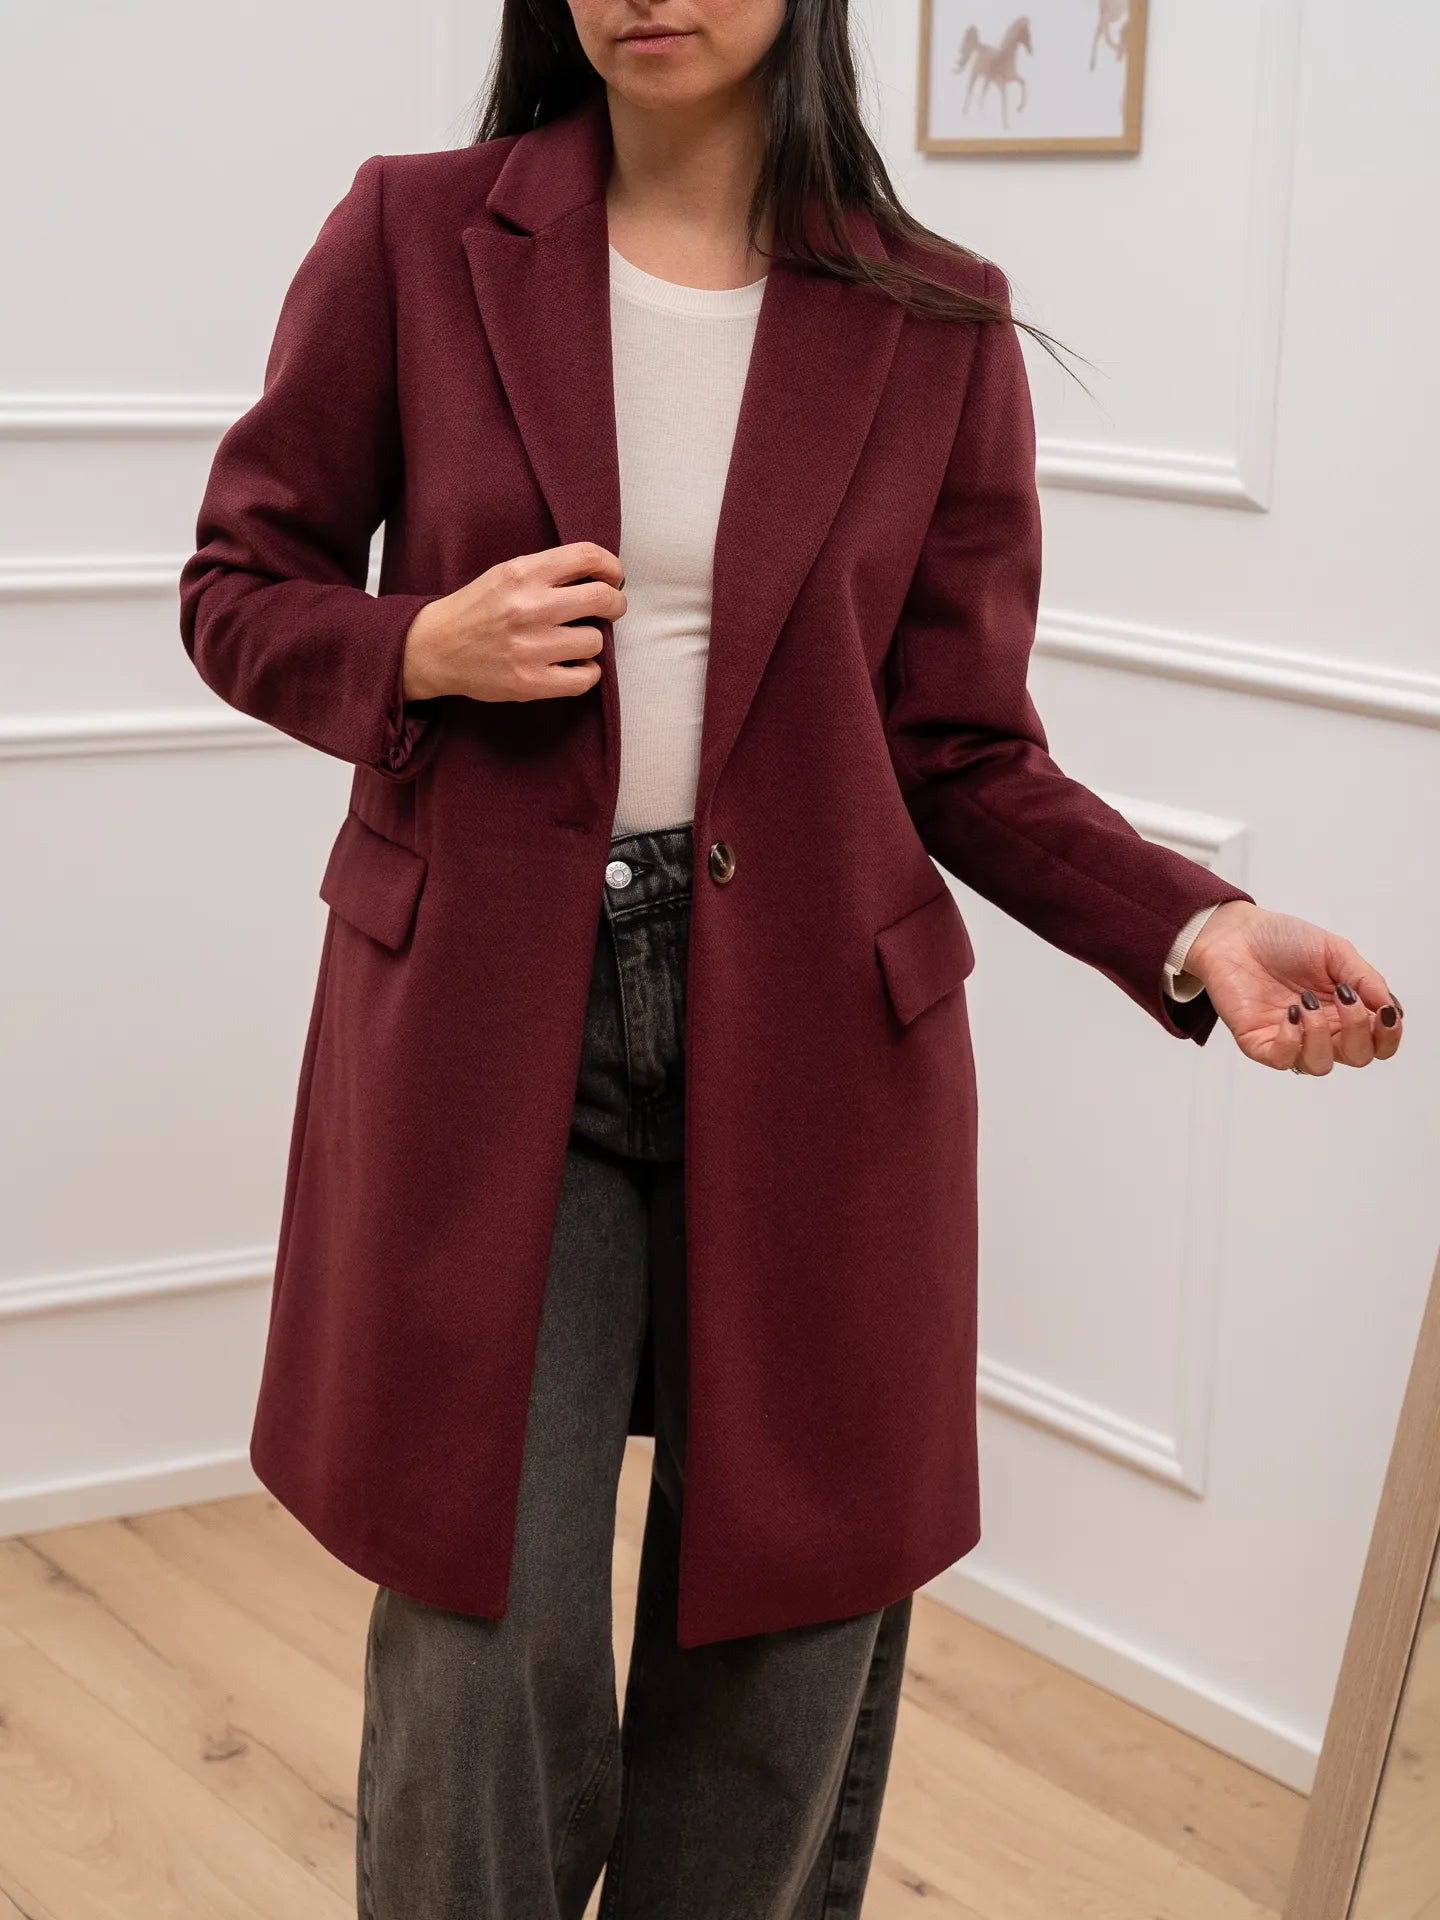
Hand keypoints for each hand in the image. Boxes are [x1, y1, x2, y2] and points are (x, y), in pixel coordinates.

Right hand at [402, 541, 626, 702]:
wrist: (435, 648)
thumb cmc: (476, 609)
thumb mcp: (506, 574)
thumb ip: (548, 572)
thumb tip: (600, 575)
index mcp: (523, 573)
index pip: (587, 556)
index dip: (611, 567)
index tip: (613, 577)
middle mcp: (529, 607)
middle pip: (602, 599)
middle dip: (616, 603)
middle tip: (611, 608)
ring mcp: (531, 647)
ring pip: (595, 641)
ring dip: (592, 641)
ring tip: (574, 641)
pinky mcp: (530, 681)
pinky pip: (585, 678)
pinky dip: (587, 672)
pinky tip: (574, 666)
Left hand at [1182, 901, 1403, 1073]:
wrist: (1235, 934)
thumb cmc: (1283, 940)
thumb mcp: (1335, 950)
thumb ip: (1365, 979)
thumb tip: (1390, 1008)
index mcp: (1345, 1010)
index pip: (1378, 1043)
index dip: (1388, 1036)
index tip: (1384, 1013)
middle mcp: (1322, 1029)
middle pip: (1357, 1057)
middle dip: (1359, 1032)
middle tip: (1344, 998)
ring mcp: (1290, 1038)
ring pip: (1320, 1065)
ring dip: (1321, 1035)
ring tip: (1306, 1001)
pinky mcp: (1259, 1042)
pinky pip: (1283, 1060)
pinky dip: (1292, 1040)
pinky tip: (1290, 1012)